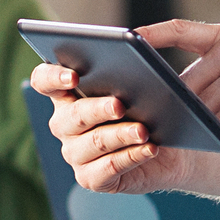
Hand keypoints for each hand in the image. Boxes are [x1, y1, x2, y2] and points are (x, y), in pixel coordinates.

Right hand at [29, 61, 196, 194]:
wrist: (176, 150)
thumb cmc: (158, 104)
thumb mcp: (150, 75)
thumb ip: (143, 53)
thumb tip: (138, 41)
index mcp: (70, 92)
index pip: (44, 80)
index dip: (52, 77)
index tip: (74, 77)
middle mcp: (66, 123)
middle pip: (72, 115)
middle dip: (97, 109)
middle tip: (119, 105)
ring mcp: (75, 153)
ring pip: (93, 142)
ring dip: (120, 135)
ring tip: (144, 131)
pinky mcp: (91, 178)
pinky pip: (108, 168)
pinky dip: (131, 157)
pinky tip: (149, 148)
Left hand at [139, 20, 219, 140]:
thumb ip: (218, 70)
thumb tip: (177, 97)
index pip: (180, 29)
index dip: (152, 35)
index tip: (127, 39)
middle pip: (188, 83)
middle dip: (178, 107)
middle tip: (168, 125)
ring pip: (204, 106)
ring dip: (204, 126)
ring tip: (210, 135)